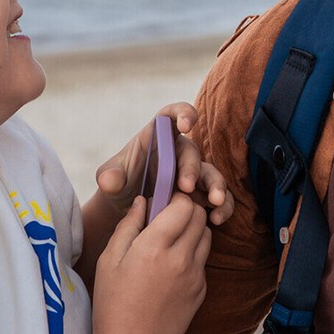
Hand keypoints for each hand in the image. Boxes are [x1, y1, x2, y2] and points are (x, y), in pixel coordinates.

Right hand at [91, 195, 211, 333]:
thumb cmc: (113, 304)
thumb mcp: (109, 260)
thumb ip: (128, 225)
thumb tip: (143, 201)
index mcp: (155, 246)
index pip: (183, 204)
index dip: (175, 197)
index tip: (163, 201)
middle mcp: (181, 258)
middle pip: (200, 216)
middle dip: (186, 210)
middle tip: (168, 218)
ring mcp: (195, 275)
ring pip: (207, 236)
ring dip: (193, 230)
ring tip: (171, 241)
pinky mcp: (201, 290)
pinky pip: (203, 260)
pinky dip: (193, 254)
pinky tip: (172, 265)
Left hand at [94, 102, 232, 226]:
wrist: (127, 210)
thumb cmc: (121, 185)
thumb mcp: (110, 179)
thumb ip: (109, 177)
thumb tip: (110, 180)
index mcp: (158, 137)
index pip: (172, 115)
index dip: (183, 114)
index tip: (186, 125)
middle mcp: (179, 152)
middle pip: (192, 152)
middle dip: (191, 168)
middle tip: (185, 188)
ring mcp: (193, 174)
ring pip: (212, 174)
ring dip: (217, 186)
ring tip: (215, 203)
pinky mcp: (201, 195)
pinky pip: (220, 197)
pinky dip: (223, 206)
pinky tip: (216, 219)